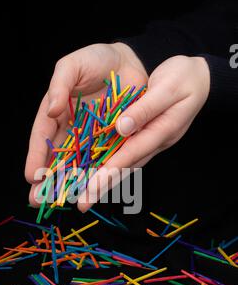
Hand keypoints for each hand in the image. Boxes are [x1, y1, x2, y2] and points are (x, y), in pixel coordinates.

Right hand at [25, 43, 147, 204]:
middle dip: (46, 180)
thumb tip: (51, 109)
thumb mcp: (73, 64)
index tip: (30, 175)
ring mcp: (91, 137)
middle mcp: (71, 128)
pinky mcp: (112, 141)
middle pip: (56, 157)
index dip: (36, 156)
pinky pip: (103, 161)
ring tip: (60, 203)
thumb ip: (60, 83)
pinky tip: (89, 192)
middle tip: (36, 200)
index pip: (42, 135)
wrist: (131, 62)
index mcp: (57, 111)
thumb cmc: (97, 60)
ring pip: (78, 165)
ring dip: (69, 184)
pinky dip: (96, 176)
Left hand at [77, 55, 209, 211]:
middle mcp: (154, 142)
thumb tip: (121, 128)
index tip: (92, 187)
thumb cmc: (185, 79)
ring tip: (84, 195)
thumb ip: (145, 108)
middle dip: (102, 186)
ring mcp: (150, 141)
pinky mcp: (145, 136)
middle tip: (83, 205)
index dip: (110, 171)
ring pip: (124, 164)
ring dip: (104, 180)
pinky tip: (94, 171)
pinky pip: (125, 153)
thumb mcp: (167, 88)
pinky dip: (110, 164)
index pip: (131, 154)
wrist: (200, 79)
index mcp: (161, 131)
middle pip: (125, 167)